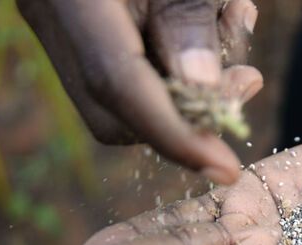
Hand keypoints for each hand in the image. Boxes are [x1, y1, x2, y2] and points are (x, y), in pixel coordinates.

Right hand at [18, 0, 262, 182]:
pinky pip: (126, 71)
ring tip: (233, 29)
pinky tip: (214, 23)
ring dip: (190, 86)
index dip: (176, 137)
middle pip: (118, 111)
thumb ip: (188, 20)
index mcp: (77, 0)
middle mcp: (57, 20)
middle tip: (244, 84)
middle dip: (188, 113)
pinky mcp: (79, 27)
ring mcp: (61, 27)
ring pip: (126, 98)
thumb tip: (201, 93)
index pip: (121, 87)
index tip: (226, 170)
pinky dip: (174, 65)